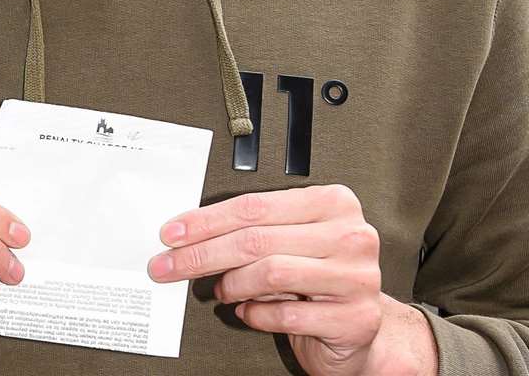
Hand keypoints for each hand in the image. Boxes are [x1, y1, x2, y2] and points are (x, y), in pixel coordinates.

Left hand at [148, 184, 434, 375]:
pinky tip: (249, 312)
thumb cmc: (316, 274)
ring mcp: (358, 277)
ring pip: (270, 273)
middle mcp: (351, 235)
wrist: (359, 325)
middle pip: (256, 239)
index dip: (205, 221)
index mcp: (332, 203)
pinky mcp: (356, 318)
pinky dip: (257, 315)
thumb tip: (187, 234)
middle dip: (202, 254)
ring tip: (220, 290)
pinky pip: (287, 315)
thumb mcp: (287, 240)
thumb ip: (251, 230)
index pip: (254, 207)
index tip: (172, 234)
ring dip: (232, 284)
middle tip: (169, 266)